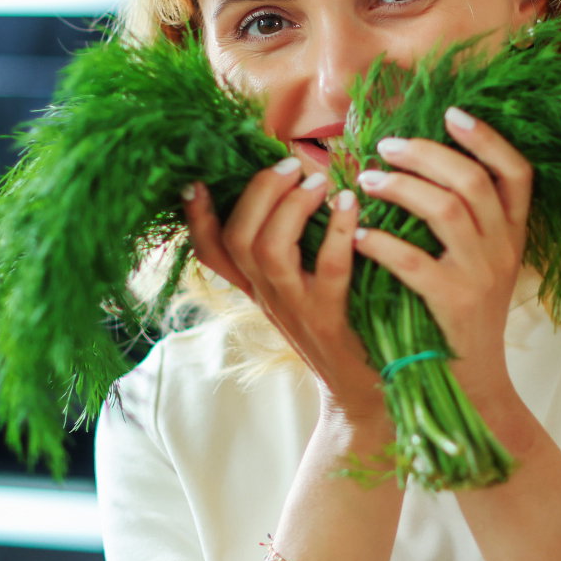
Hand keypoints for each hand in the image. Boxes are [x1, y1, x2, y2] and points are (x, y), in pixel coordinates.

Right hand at [180, 156, 387, 424]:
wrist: (365, 397)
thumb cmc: (341, 333)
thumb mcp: (301, 294)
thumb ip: (293, 250)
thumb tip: (296, 189)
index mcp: (258, 289)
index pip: (211, 253)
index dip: (197, 218)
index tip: (194, 182)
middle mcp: (268, 297)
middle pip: (237, 239)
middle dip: (257, 192)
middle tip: (289, 163)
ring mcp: (296, 309)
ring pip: (268, 250)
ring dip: (291, 206)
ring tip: (317, 180)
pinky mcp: (332, 319)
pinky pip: (329, 268)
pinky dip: (338, 229)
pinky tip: (351, 204)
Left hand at [352, 107, 530, 406]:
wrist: (473, 385)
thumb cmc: (464, 317)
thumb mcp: (482, 265)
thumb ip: (467, 221)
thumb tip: (422, 166)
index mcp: (514, 235)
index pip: (517, 173)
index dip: (487, 139)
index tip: (452, 113)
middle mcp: (504, 249)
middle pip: (471, 180)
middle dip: (425, 153)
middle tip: (384, 145)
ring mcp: (481, 276)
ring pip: (447, 208)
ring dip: (400, 187)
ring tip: (365, 181)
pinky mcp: (453, 303)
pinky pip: (415, 260)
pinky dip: (383, 241)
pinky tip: (359, 234)